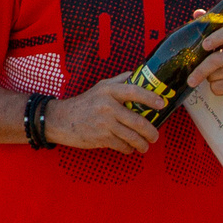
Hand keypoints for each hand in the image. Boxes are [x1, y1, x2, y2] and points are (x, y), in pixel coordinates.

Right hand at [44, 75, 165, 152]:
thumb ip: (120, 81)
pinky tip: (130, 147)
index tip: (162, 104)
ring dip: (142, 144)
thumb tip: (140, 74)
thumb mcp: (101, 87)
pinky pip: (122, 145)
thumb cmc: (85, 102)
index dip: (150, 98)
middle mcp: (107, 106)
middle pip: (138, 121)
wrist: (61, 119)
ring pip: (132, 136)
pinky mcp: (100, 138)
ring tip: (145, 145)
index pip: (133, 91)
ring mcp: (104, 123)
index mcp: (109, 91)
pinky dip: (129, 148)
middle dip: (151, 132)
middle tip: (155, 136)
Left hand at [184, 22, 222, 108]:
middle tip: (190, 80)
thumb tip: (197, 12)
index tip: (205, 45)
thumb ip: (208, 27)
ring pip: (215, 75)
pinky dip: (215, 88)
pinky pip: (219, 87)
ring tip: (214, 76)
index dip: (216, 37)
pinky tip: (221, 84)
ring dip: (209, 79)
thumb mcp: (220, 43)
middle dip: (201, 70)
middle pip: (216, 60)